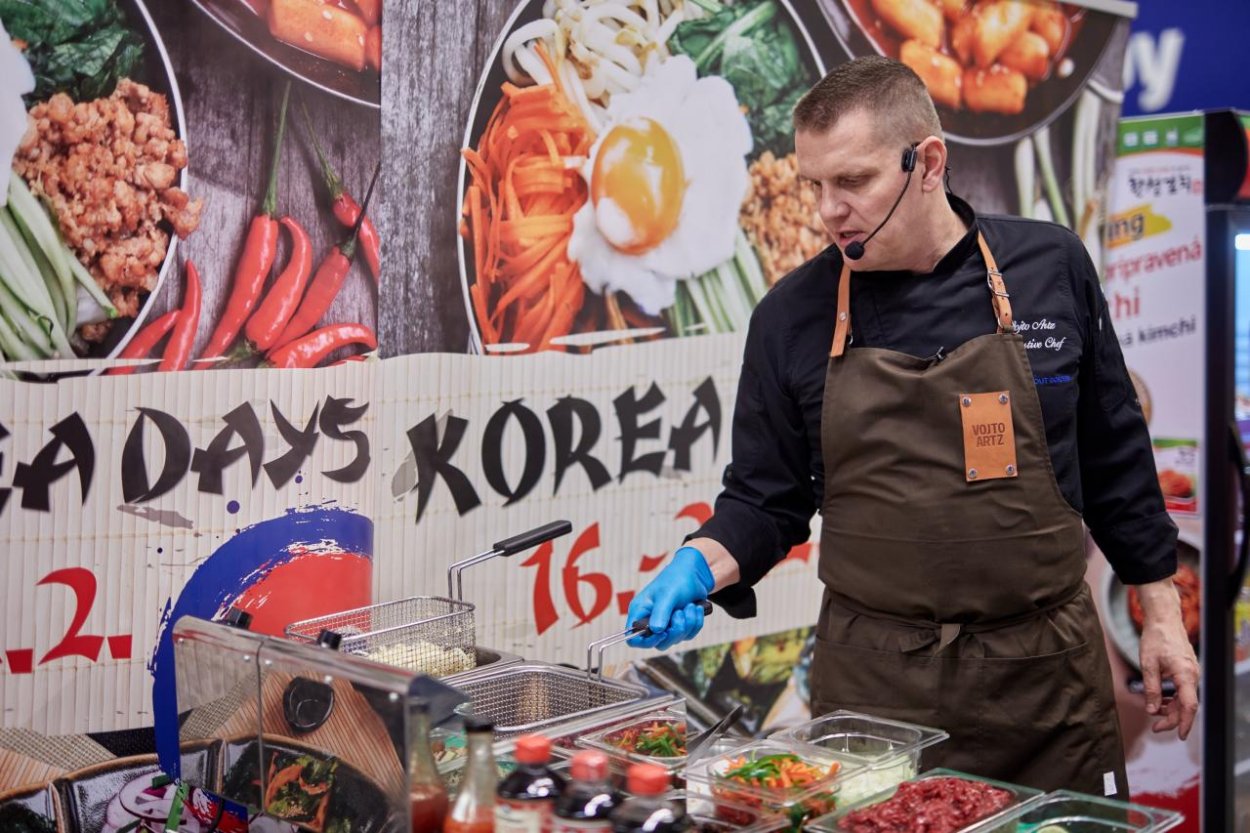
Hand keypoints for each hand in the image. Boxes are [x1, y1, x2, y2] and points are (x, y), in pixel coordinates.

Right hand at [626, 546, 714, 650]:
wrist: (695, 573)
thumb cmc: (676, 578)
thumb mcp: (667, 594)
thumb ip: (660, 613)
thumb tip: (656, 631)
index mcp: (640, 612)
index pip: (633, 637)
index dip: (646, 641)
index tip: (662, 633)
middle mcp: (651, 620)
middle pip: (659, 643)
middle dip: (674, 631)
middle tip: (680, 613)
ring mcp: (667, 624)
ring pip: (676, 639)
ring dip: (688, 623)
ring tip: (689, 606)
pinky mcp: (680, 625)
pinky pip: (689, 634)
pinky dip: (695, 622)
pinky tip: (695, 608)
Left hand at [1137, 581, 1199, 739]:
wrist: (1164, 620)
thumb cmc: (1155, 639)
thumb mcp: (1148, 664)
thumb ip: (1151, 688)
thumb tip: (1152, 710)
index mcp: (1185, 674)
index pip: (1189, 705)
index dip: (1185, 722)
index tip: (1180, 736)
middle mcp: (1193, 675)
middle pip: (1187, 705)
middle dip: (1173, 719)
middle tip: (1155, 728)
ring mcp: (1191, 673)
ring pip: (1185, 699)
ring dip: (1171, 709)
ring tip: (1155, 713)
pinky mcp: (1187, 671)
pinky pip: (1183, 691)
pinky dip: (1173, 699)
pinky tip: (1160, 702)